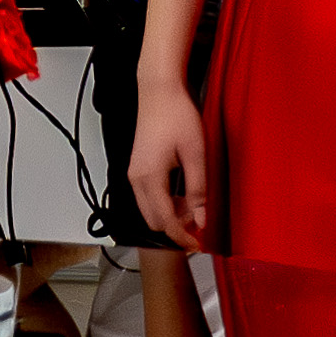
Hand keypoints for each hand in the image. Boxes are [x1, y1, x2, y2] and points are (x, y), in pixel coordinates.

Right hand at [129, 72, 211, 249]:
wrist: (159, 91)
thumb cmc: (176, 114)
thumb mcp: (195, 153)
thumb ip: (197, 190)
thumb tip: (201, 218)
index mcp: (149, 178)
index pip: (165, 221)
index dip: (183, 236)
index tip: (198, 245)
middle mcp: (136, 179)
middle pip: (154, 221)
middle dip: (175, 228)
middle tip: (199, 224)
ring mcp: (134, 173)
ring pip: (150, 210)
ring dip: (170, 215)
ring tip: (194, 207)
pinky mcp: (137, 168)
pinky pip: (148, 196)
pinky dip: (164, 203)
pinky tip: (182, 194)